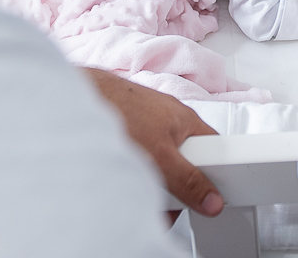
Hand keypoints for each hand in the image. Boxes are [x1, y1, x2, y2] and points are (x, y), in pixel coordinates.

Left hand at [83, 68, 223, 216]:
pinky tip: (122, 177)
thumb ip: (188, 180)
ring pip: (161, 165)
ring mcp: (150, 127)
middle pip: (185, 164)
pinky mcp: (131, 133)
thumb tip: (212, 199)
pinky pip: (142, 161)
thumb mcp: (161, 156)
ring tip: (135, 186)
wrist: (82, 97)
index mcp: (187, 121)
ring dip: (151, 182)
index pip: (214, 151)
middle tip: (162, 200)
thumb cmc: (121, 110)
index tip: (205, 200)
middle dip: (174, 187)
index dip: (212, 177)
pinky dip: (134, 173)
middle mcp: (171, 122)